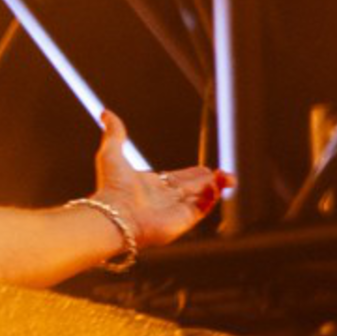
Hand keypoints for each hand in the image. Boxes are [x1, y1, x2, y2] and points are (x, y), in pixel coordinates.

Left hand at [94, 111, 229, 251]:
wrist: (114, 214)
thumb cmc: (111, 187)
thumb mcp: (111, 154)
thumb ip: (114, 134)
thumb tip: (105, 113)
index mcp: (152, 187)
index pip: (179, 179)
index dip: (194, 174)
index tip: (207, 169)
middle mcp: (164, 200)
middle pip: (194, 189)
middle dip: (211, 181)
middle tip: (225, 174)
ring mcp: (174, 212)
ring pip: (202, 199)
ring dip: (217, 188)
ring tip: (230, 179)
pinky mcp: (181, 221)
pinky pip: (201, 209)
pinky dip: (210, 198)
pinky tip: (216, 186)